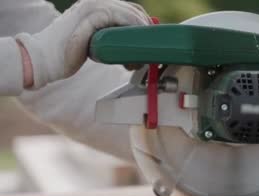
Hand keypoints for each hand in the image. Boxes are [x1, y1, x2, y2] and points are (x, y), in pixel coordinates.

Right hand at [16, 0, 149, 89]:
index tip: (148, 47)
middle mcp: (97, 1)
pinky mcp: (90, 16)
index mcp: (99, 5)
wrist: (45, 59)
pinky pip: (120, 20)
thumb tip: (137, 43)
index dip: (145, 27)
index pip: (133, 10)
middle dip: (145, 34)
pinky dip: (130, 37)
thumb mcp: (97, 41)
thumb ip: (113, 36)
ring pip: (131, 16)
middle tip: (144, 56)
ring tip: (135, 60)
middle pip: (135, 12)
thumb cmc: (70, 52)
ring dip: (139, 38)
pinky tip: (130, 55)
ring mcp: (93, 6)